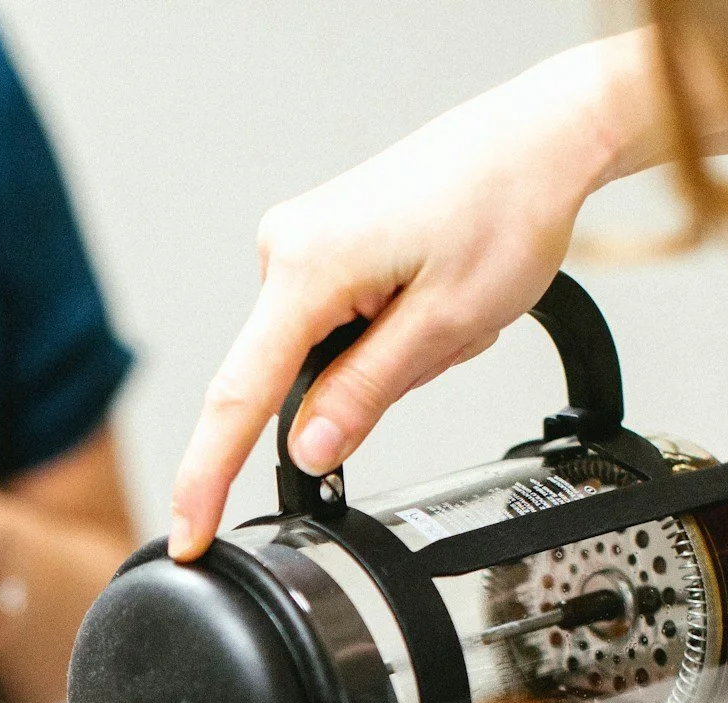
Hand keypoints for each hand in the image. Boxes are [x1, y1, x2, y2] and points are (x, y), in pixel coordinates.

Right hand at [168, 37, 646, 558]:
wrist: (539, 142)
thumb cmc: (505, 210)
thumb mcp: (444, 326)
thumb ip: (364, 394)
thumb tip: (305, 450)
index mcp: (306, 267)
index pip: (236, 397)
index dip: (207, 477)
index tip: (188, 535)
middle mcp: (286, 246)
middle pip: (293, 376)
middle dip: (371, 382)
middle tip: (445, 340)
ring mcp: (301, 239)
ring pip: (323, 352)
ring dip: (390, 353)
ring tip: (449, 305)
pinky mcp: (322, 239)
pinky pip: (337, 320)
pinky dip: (388, 327)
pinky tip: (432, 292)